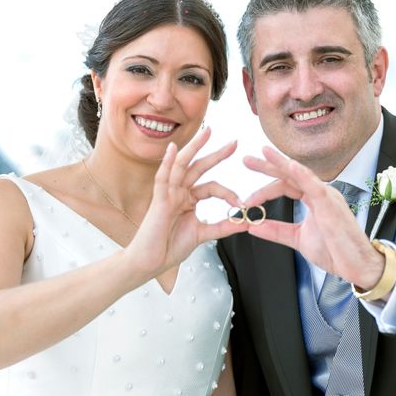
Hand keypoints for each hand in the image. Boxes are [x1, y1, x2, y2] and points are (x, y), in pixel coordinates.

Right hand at [126, 127, 247, 277]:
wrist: (150, 262)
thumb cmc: (170, 247)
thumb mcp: (203, 235)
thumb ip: (223, 227)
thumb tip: (245, 222)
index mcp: (188, 199)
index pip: (212, 186)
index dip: (228, 192)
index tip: (242, 203)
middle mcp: (178, 193)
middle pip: (199, 167)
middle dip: (216, 154)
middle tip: (234, 142)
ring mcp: (168, 194)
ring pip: (181, 166)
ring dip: (194, 148)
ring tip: (206, 133)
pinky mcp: (159, 201)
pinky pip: (162, 179)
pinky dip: (167, 163)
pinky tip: (173, 149)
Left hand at [243, 146, 384, 287]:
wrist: (356, 266)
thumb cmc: (335, 251)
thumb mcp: (297, 238)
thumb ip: (275, 230)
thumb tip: (253, 226)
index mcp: (313, 199)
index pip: (285, 185)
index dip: (264, 190)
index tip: (247, 200)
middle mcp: (320, 193)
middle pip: (290, 174)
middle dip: (267, 166)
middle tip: (247, 160)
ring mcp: (326, 196)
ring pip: (300, 174)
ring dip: (280, 164)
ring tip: (263, 154)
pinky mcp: (331, 204)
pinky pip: (315, 185)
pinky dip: (301, 174)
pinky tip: (289, 165)